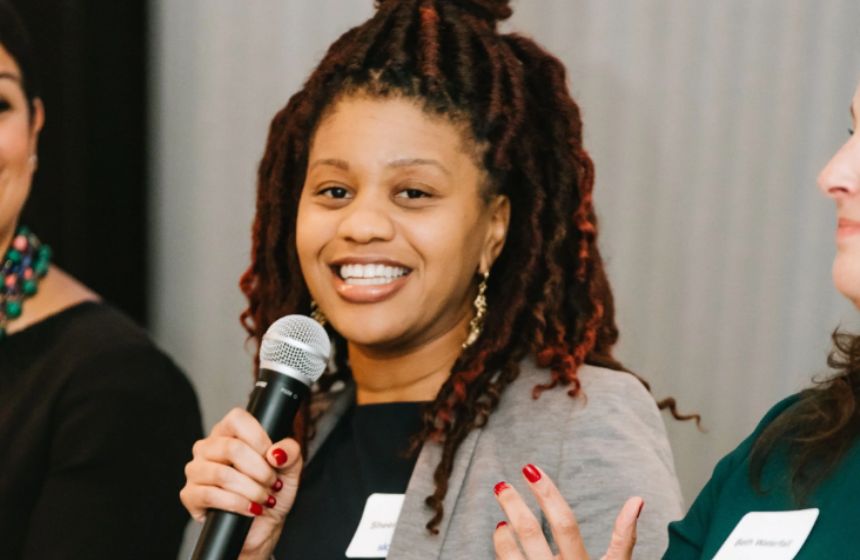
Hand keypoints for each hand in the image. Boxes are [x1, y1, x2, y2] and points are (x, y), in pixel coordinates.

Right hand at [180, 408, 302, 558]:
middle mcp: (208, 447)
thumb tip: (276, 453)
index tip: (274, 459)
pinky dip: (237, 504)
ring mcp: (196, 470)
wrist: (263, 525)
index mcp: (229, 432)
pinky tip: (250, 509)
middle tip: (272, 483)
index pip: (237, 419)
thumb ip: (290, 452)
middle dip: (260, 470)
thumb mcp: (290, 468)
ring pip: (221, 474)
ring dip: (251, 490)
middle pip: (231, 448)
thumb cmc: (272, 490)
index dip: (260, 439)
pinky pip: (210, 496)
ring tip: (264, 498)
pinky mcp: (190, 495)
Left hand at [493, 463, 640, 559]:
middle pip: (529, 532)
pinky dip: (501, 548)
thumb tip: (636, 500)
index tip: (530, 469)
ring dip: (503, 530)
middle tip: (502, 484)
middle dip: (513, 503)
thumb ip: (624, 536)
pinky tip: (502, 536)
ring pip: (509, 553)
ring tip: (503, 517)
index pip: (563, 522)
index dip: (547, 493)